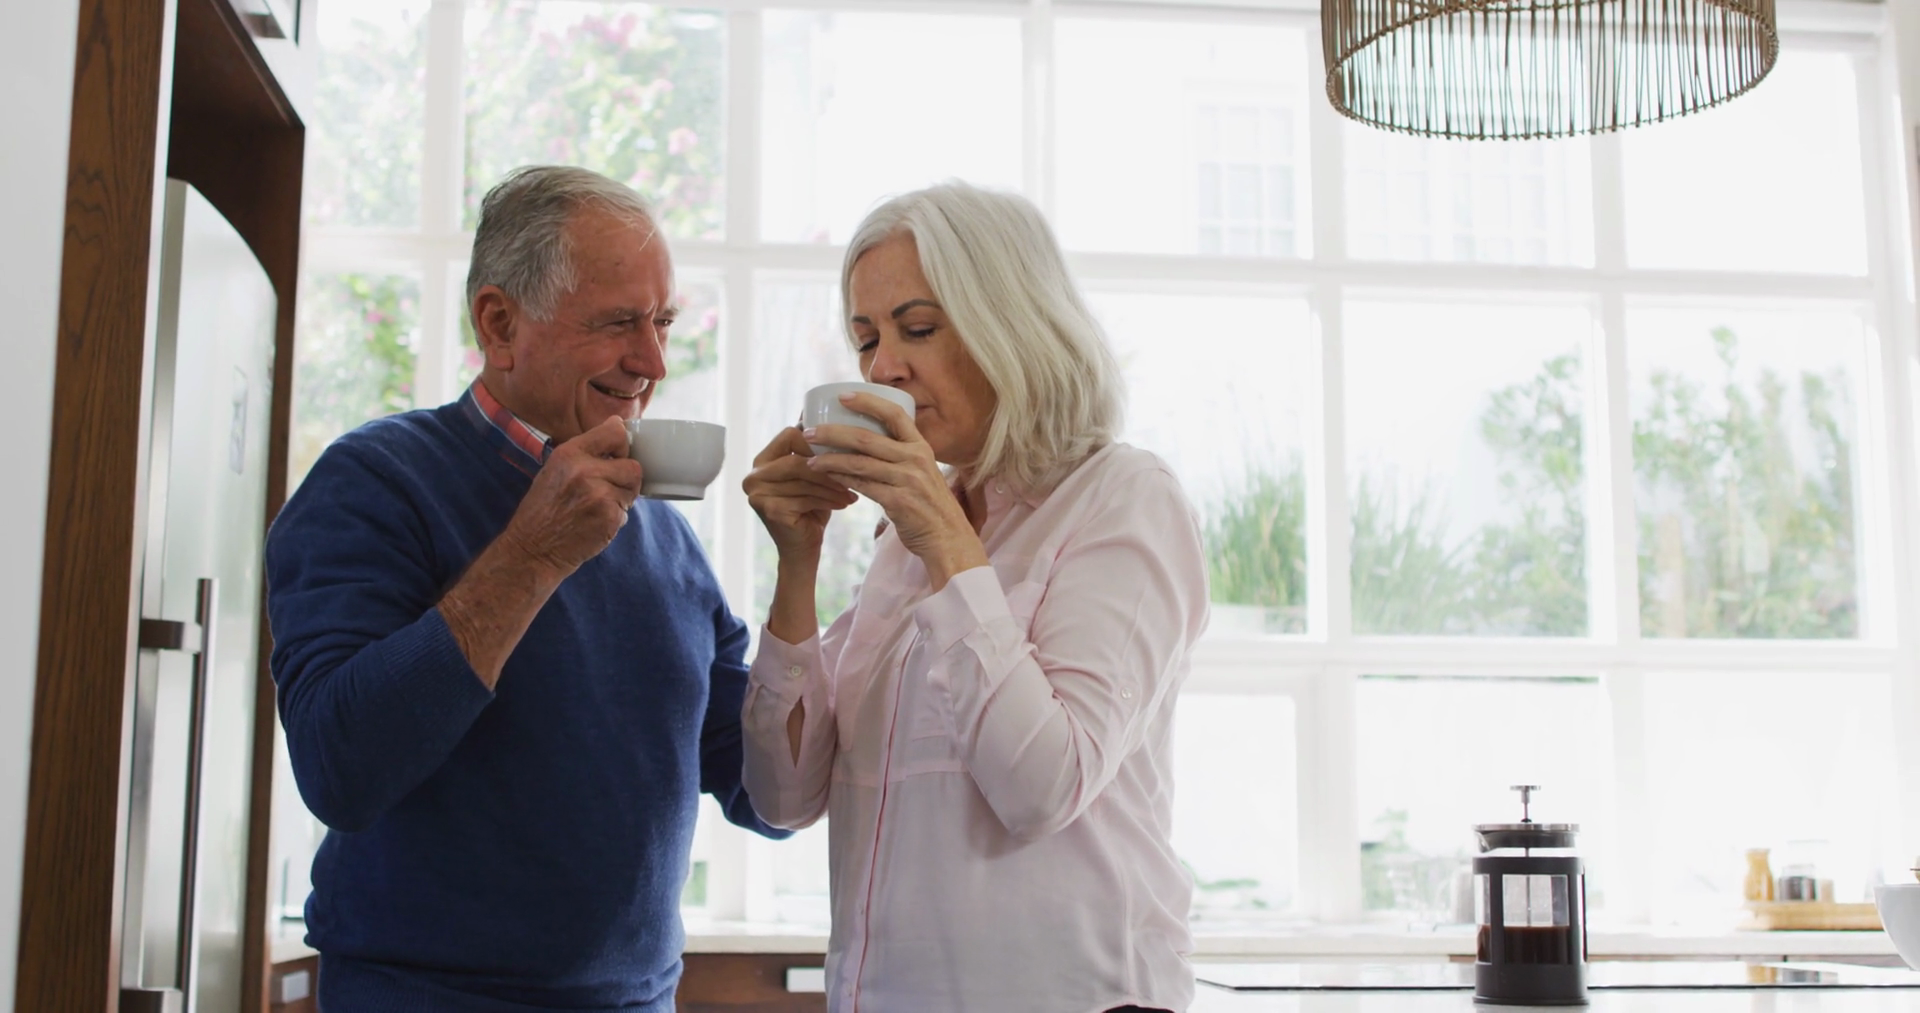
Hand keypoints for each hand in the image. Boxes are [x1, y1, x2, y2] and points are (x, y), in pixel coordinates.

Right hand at [497, 416, 643, 577]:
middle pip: (633, 467)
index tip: (618, 454)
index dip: (623, 445)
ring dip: (621, 500)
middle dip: (625, 479)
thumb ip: (586, 450)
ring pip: (632, 490)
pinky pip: (626, 513)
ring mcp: (599, 495)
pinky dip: (614, 519)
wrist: (533, 548)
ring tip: (596, 507)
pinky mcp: (609, 517)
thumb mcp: (555, 469)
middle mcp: (585, 471)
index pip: (615, 432)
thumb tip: (617, 425)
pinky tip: (594, 522)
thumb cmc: (543, 509)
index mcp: (569, 454)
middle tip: (606, 490)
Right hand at [744, 426, 857, 557]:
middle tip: (855, 472)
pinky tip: (845, 503)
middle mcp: (753, 475)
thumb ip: (813, 450)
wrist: (802, 548)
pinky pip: (806, 498)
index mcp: (761, 460)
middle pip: (797, 458)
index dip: (818, 441)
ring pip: (804, 479)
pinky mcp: (769, 509)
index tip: (843, 451)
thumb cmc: (811, 507)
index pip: (790, 434)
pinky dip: (829, 500)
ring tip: (853, 490)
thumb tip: (827, 409)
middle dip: (828, 466)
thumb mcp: (812, 475)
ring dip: (833, 485)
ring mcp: (757, 493)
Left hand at [803, 392, 987, 588]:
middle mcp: (916, 459)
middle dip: (833, 432)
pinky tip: (827, 477)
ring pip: (859, 463)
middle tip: (809, 432)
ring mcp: (908, 480)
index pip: (894, 413)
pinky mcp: (898, 502)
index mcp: (921, 447)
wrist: (949, 539)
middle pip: (867, 437)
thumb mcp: (922, 473)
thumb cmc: (930, 506)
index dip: (867, 401)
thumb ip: (901, 457)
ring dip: (830, 460)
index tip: (842, 395)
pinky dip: (841, 480)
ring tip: (810, 459)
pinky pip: (862, 486)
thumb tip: (868, 443)